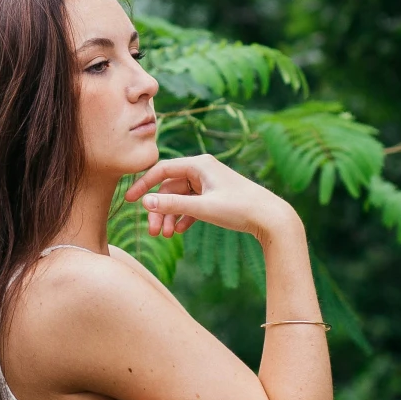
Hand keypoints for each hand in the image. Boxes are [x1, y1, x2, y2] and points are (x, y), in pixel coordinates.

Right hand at [124, 154, 297, 241]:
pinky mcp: (216, 196)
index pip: (162, 170)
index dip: (143, 185)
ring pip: (180, 198)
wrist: (271, 218)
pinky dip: (184, 216)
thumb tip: (145, 204)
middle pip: (170, 188)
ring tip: (166, 235)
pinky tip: (180, 231)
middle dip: (160, 209)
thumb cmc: (240, 208)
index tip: (129, 202)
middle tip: (153, 232)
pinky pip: (192, 204)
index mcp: (199, 165)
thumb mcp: (203, 208)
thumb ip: (173, 206)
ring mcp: (210, 183)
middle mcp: (203, 170)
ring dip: (171, 215)